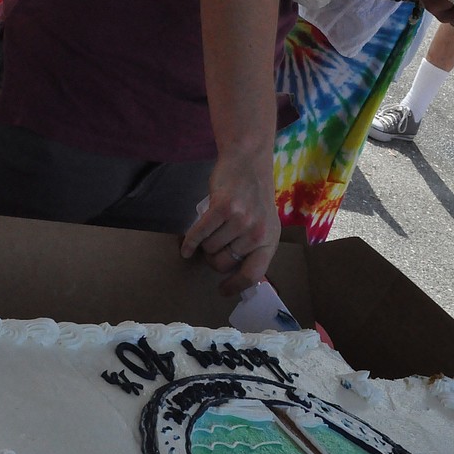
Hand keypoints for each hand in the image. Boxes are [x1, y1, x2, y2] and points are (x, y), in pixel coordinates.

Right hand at [180, 151, 279, 295]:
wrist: (248, 163)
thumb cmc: (254, 197)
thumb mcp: (263, 224)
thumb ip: (253, 248)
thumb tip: (237, 278)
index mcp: (269, 240)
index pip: (252, 274)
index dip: (235, 286)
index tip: (222, 290)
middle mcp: (256, 232)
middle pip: (222, 264)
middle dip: (213, 259)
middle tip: (214, 245)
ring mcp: (239, 220)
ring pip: (209, 249)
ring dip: (204, 244)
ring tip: (211, 231)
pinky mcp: (221, 208)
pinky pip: (198, 235)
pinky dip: (188, 242)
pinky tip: (184, 247)